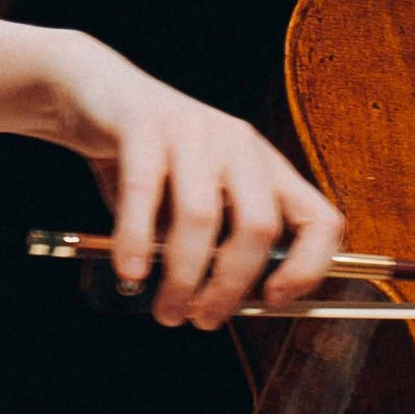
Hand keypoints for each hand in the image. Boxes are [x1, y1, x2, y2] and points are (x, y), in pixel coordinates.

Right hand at [40, 36, 342, 330]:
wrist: (93, 93)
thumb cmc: (148, 163)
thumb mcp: (192, 202)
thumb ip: (212, 245)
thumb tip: (217, 306)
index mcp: (265, 167)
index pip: (321, 219)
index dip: (310, 268)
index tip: (273, 301)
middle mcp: (239, 144)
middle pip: (260, 226)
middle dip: (230, 287)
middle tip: (202, 320)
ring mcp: (195, 130)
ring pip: (202, 217)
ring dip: (183, 277)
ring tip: (167, 311)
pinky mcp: (145, 124)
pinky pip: (145, 192)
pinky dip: (137, 242)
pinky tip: (130, 273)